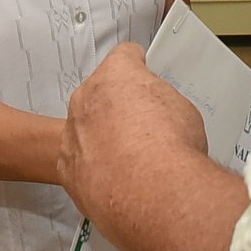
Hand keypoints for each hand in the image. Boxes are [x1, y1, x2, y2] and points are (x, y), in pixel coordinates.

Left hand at [60, 44, 207, 223]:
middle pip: (100, 93)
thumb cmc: (171, 149)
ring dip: (103, 138)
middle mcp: (88, 97)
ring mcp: (73, 133)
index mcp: (117, 74)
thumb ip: (162, 103)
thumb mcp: (183, 110)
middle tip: (142, 127)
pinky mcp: (67, 168)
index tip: (141, 73)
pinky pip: (79, 161)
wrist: (154, 194)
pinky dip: (94, 168)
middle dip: (118, 106)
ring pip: (86, 128)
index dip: (138, 66)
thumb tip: (162, 116)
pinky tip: (117, 180)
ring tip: (131, 160)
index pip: (125, 56)